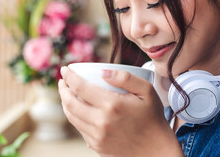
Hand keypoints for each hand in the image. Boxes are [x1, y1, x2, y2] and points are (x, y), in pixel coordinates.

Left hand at [58, 67, 182, 156]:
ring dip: (65, 103)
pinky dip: (75, 116)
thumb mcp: (147, 91)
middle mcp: (101, 122)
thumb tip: (102, 71)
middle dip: (63, 89)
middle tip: (63, 81)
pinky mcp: (97, 146)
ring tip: (68, 93)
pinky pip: (79, 129)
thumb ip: (125, 78)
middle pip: (70, 103)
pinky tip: (79, 109)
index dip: (69, 76)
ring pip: (72, 117)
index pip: (80, 87)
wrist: (156, 149)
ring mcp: (97, 137)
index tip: (65, 69)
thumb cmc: (153, 117)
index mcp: (112, 105)